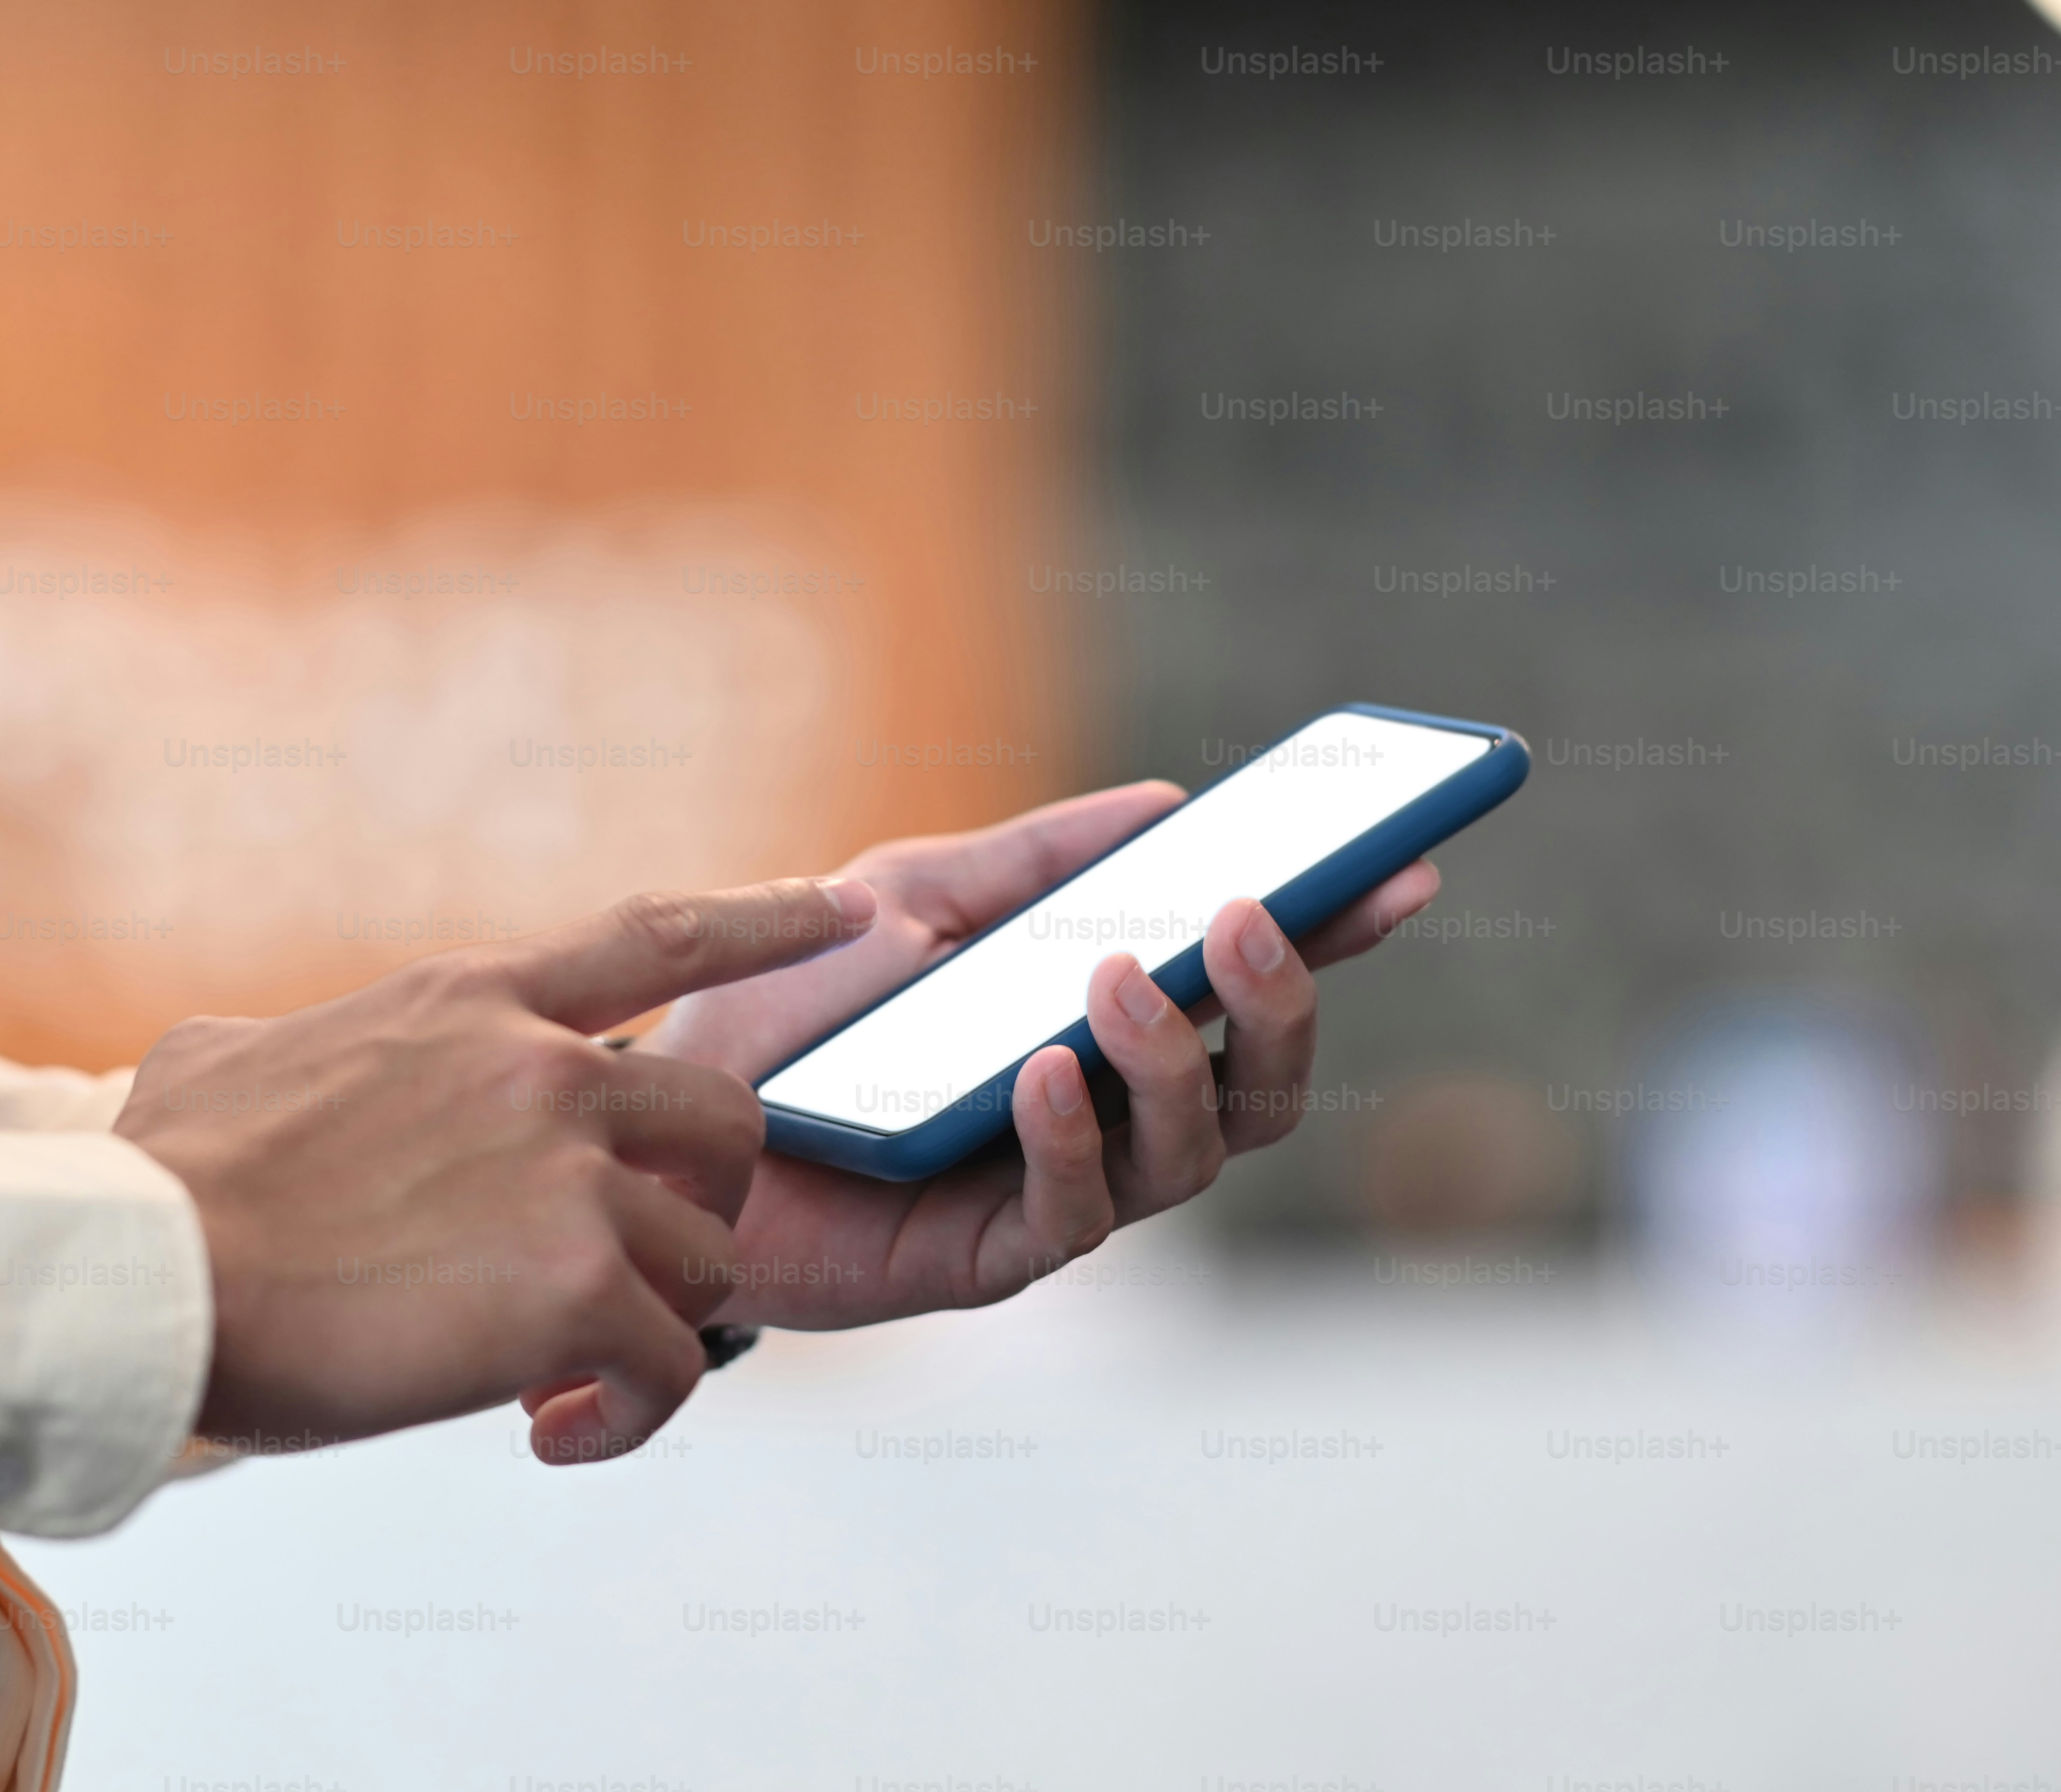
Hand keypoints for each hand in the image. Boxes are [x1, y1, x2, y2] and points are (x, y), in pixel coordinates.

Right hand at [115, 877, 869, 1464]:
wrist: (138, 1274)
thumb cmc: (158, 1185)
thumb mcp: (221, 1061)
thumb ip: (286, 1047)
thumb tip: (250, 1061)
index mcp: (470, 1005)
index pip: (660, 935)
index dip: (769, 919)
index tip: (851, 912)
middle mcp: (543, 1071)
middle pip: (726, 1119)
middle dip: (706, 1204)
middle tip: (638, 1273)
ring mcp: (568, 1176)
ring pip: (708, 1258)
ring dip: (657, 1327)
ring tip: (567, 1382)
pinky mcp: (573, 1289)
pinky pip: (672, 1367)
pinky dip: (631, 1416)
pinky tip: (560, 1436)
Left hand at [644, 785, 1439, 1329]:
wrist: (660, 1127)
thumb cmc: (784, 1014)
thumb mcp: (906, 898)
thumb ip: (1032, 860)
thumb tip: (1168, 799)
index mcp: (1104, 1027)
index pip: (1249, 985)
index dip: (1337, 934)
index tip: (1400, 868)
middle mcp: (1109, 1116)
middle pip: (1261, 1087)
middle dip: (1281, 1005)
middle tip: (1246, 918)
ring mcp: (1062, 1192)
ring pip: (1193, 1154)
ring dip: (1174, 1060)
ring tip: (1123, 982)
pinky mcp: (993, 1261)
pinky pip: (1076, 1215)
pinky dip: (1075, 1138)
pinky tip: (1045, 1073)